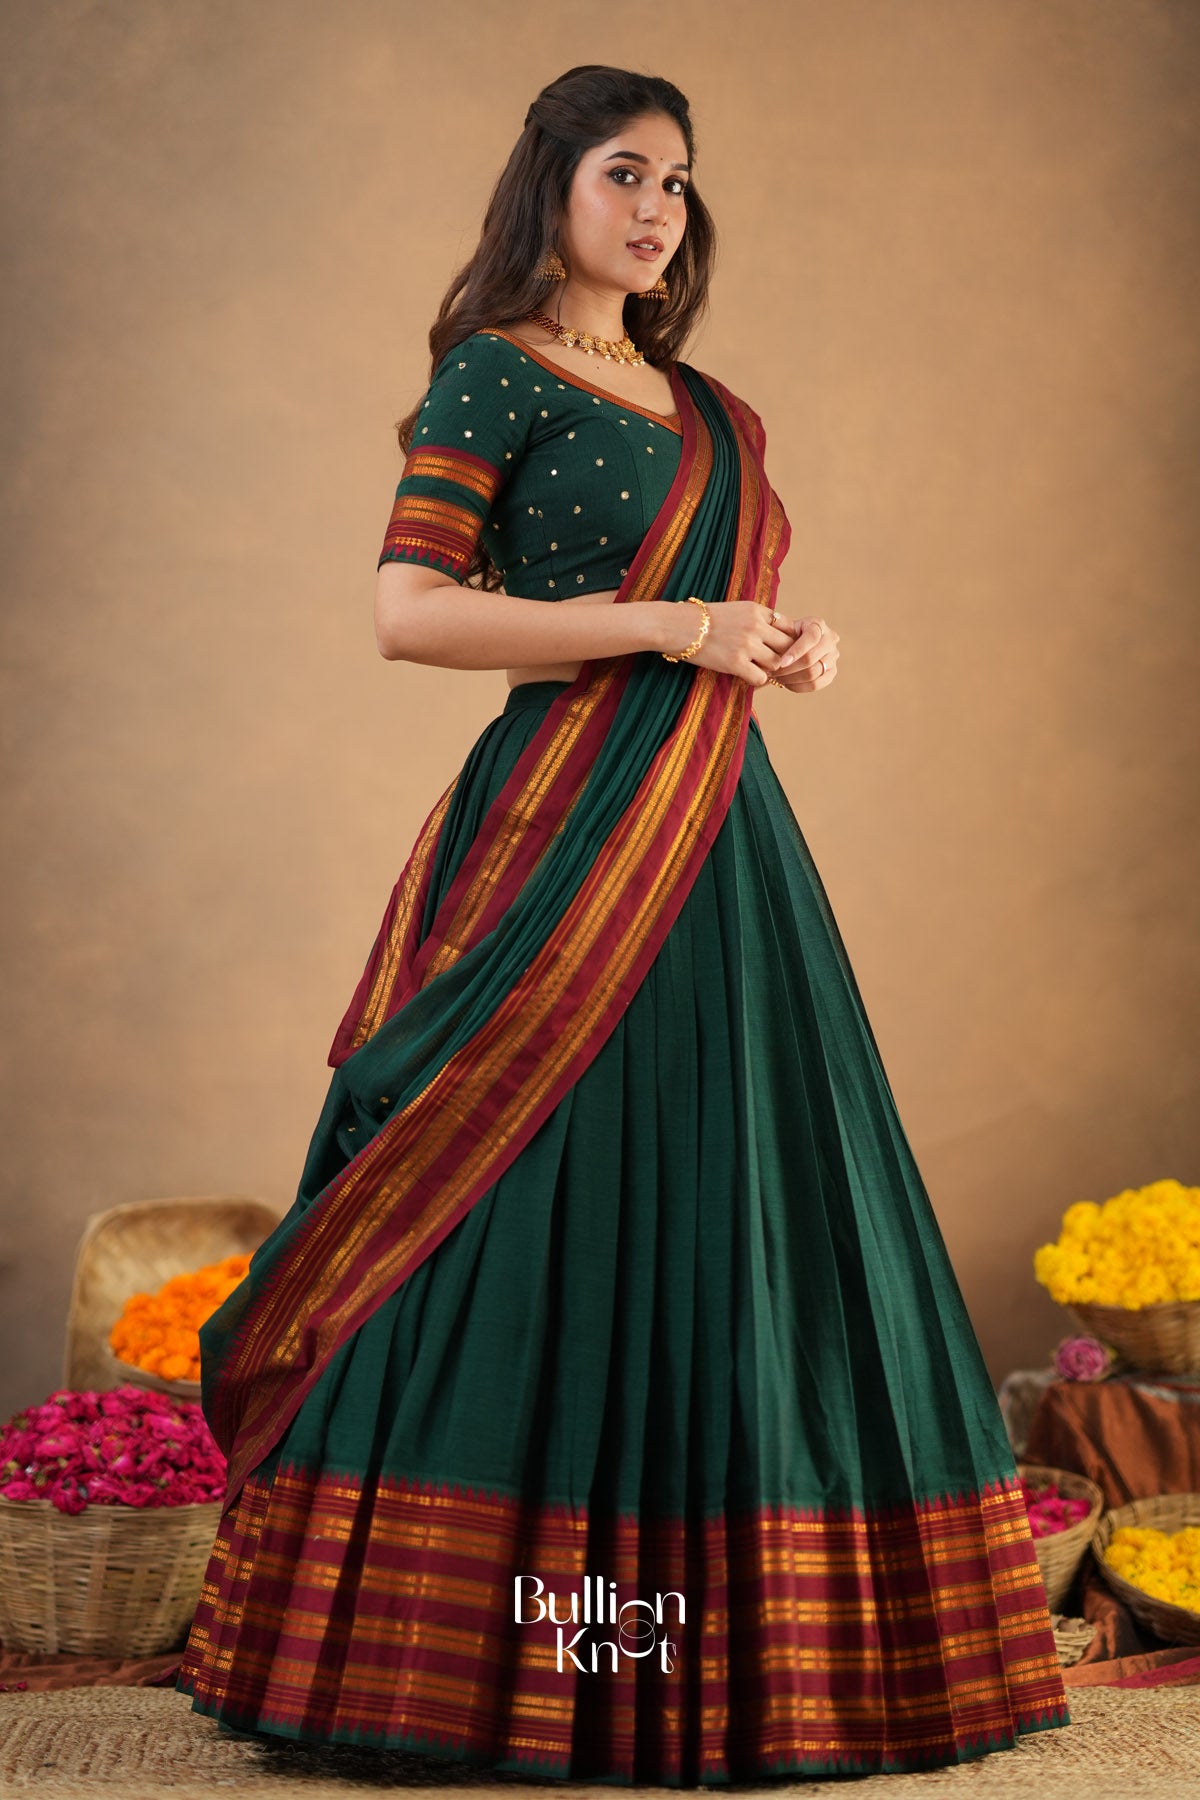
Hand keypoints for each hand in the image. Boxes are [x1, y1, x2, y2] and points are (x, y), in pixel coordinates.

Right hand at [667, 600, 802, 688]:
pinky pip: (761, 678)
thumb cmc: (704, 619)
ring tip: (758, 669)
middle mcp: (756, 626)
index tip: (777, 647)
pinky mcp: (735, 663)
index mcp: (757, 610)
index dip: (786, 639)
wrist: (678, 626)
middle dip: (784, 656)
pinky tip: (747, 676)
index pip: (789, 626)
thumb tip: (775, 633)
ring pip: (776, 663)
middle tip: (774, 663)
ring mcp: (747, 645)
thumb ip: (756, 618)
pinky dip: (757, 680)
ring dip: (770, 669)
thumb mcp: (736, 609)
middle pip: (788, 646)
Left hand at [770, 616, 838, 692]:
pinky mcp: (832, 672)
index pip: (811, 638)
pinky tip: (786, 683)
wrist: (794, 643)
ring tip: (776, 678)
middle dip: (789, 668)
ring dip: (791, 679)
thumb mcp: (781, 627)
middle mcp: (830, 639)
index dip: (796, 652)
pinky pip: (816, 684)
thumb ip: (778, 628)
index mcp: (818, 624)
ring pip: (813, 673)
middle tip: (772, 673)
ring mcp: (833, 656)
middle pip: (811, 658)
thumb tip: (774, 633)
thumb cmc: (785, 634)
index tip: (780, 663)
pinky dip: (798, 686)